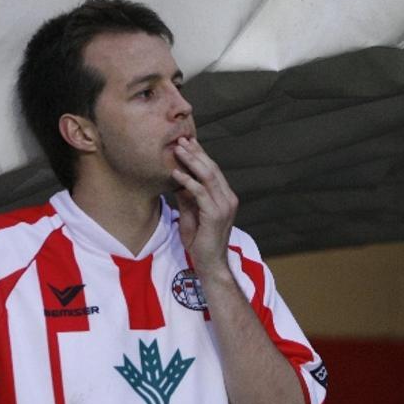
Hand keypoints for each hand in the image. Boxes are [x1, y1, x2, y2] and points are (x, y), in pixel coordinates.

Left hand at [170, 137, 237, 276]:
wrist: (209, 264)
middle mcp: (228, 198)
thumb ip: (187, 198)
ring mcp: (224, 206)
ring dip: (191, 161)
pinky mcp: (215, 215)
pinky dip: (188, 181)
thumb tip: (177, 181)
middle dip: (195, 153)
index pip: (213, 170)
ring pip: (208, 176)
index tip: (186, 143)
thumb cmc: (200, 242)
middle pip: (212, 168)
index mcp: (225, 197)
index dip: (200, 155)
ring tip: (177, 151)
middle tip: (180, 140)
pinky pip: (200, 193)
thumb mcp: (190, 214)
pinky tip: (176, 173)